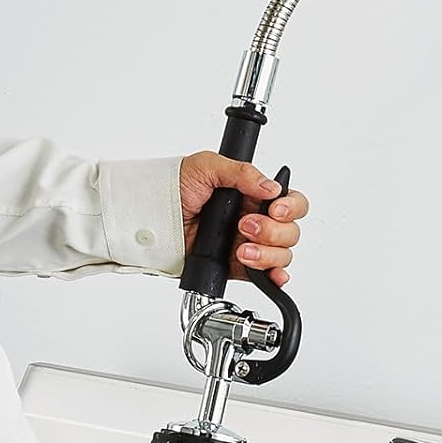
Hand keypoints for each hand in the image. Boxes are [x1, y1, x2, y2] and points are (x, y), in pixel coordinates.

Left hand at [179, 152, 310, 287]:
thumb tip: (271, 188)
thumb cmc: (174, 186)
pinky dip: (272, 277)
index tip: (276, 210)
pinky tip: (267, 274)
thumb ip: (243, 173)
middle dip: (272, 231)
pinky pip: (265, 276)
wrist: (150, 215)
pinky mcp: (235, 266)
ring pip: (281, 255)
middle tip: (245, 226)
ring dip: (267, 254)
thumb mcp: (208, 166)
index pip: (290, 202)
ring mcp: (247, 244)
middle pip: (289, 232)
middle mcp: (255, 219)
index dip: (291, 208)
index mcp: (253, 194)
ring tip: (241, 249)